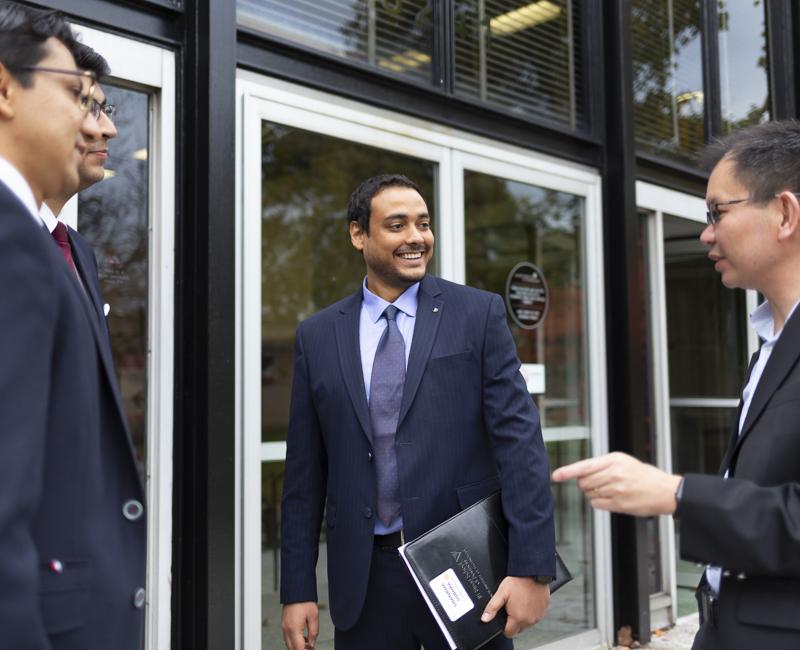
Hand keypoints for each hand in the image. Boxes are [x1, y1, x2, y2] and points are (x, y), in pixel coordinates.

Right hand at [281, 602, 318, 649]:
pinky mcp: (284, 623)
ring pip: (289, 643)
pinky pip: (288, 637)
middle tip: (311, 648)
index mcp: (293, 629)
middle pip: (292, 648)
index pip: (298, 649)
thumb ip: (313, 632)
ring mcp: (284, 626)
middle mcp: (286, 629)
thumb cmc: (304, 600)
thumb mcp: (314, 617)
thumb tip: (312, 643)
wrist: (296, 589)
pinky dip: (294, 640)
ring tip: (308, 644)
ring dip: (297, 646)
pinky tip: (303, 638)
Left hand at [481, 576, 548, 637]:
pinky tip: (527, 602)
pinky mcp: (543, 611)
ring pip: (527, 624)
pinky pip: (535, 617)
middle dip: (513, 622)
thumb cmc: (518, 582)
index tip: (504, 616)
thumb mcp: (501, 593)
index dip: (504, 626)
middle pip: (518, 629)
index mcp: (518, 618)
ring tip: (520, 603)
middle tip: (511, 607)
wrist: (533, 573)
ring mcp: (538, 616)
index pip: (509, 633)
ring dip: (523, 618)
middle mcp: (529, 620)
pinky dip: (531, 613)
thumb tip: (485, 618)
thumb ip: (492, 607)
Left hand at [552, 452, 681, 516]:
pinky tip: (610, 498)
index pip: (585, 466)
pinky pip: (596, 504)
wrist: (664, 490)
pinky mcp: (619, 504)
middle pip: (583, 482)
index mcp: (613, 461)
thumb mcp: (622, 461)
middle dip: (584, 483)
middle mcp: (614, 475)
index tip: (556, 475)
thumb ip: (601, 464)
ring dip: (593, 493)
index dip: (568, 471)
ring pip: (589, 494)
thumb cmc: (642, 474)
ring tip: (609, 489)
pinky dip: (598, 502)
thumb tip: (579, 472)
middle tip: (597, 482)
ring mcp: (617, 490)